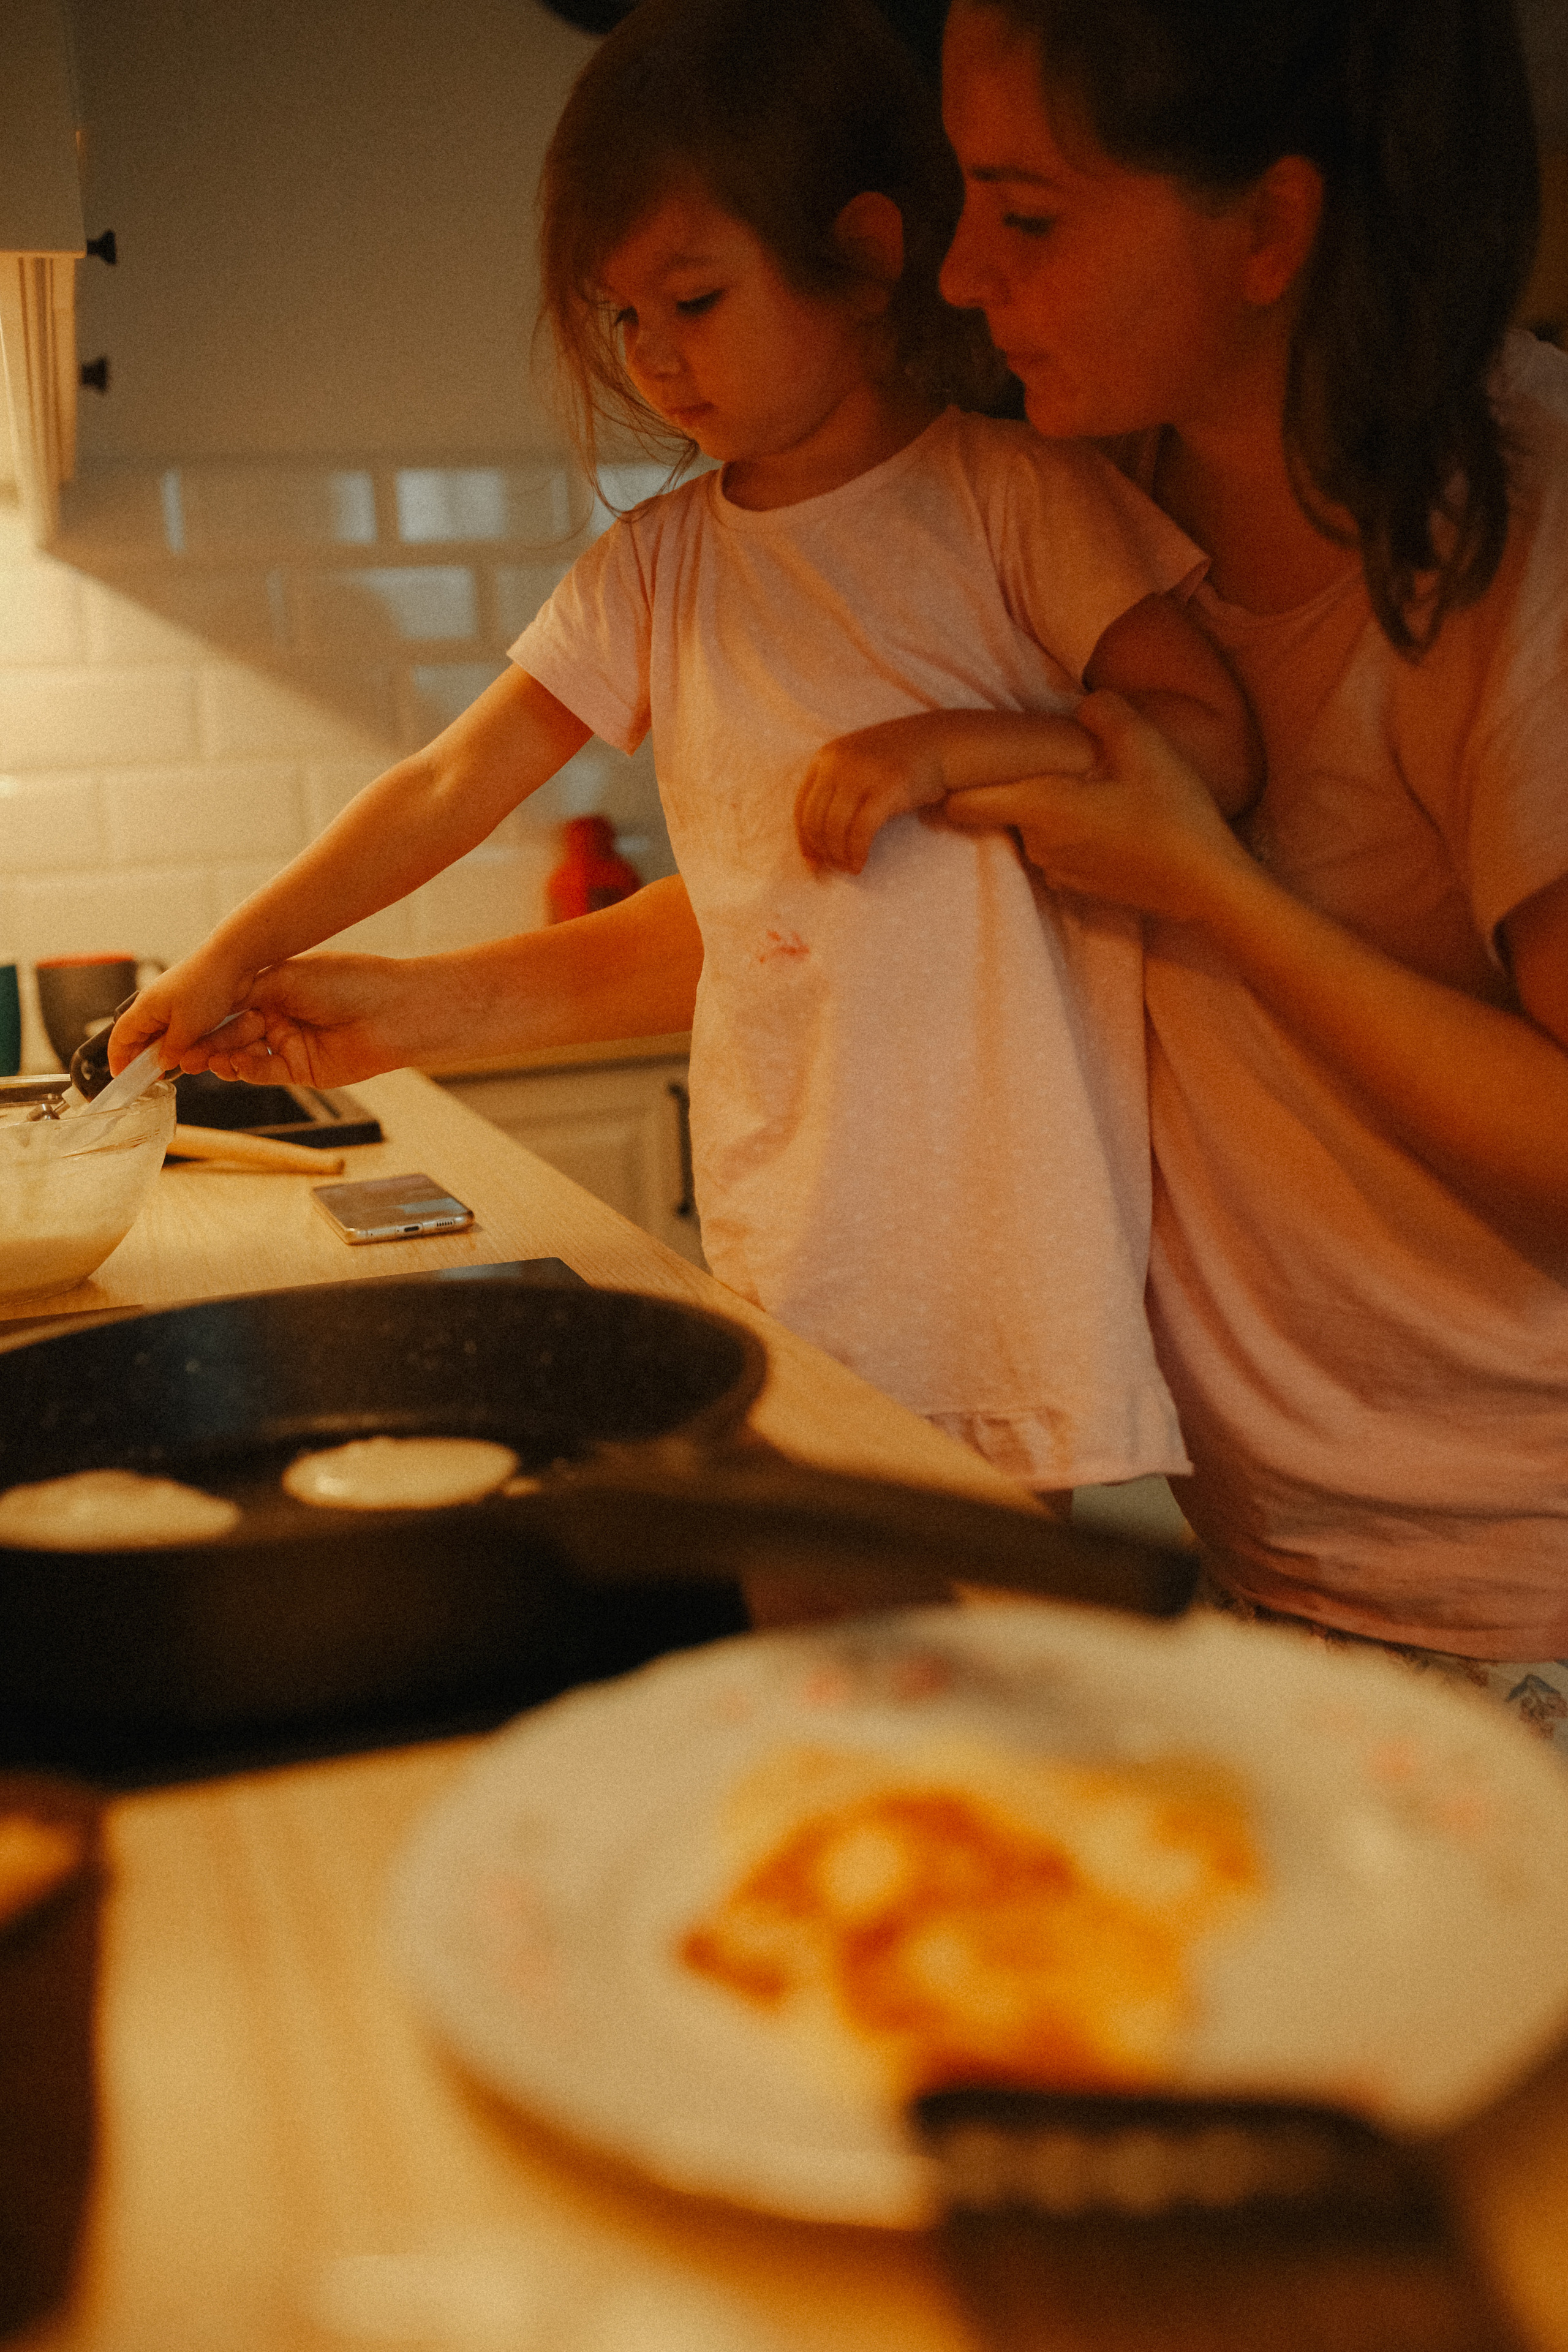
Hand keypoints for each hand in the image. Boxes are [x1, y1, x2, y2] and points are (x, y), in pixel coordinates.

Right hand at [106, 946, 258, 1074]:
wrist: (233, 961)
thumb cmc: (206, 985)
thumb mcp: (188, 1027)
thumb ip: (172, 1049)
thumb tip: (161, 1064)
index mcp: (145, 1008)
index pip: (120, 1037)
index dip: (117, 1059)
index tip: (121, 1078)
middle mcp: (155, 1006)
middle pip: (138, 1038)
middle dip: (141, 1060)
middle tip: (150, 1080)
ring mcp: (172, 1005)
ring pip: (159, 1035)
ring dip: (162, 1053)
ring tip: (169, 1072)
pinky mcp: (190, 1006)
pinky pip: (177, 1030)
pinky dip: (178, 1044)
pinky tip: (187, 1055)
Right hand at [191, 954, 421, 1088]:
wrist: (391, 1011)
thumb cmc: (346, 981)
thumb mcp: (286, 977)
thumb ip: (245, 993)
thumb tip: (208, 1002)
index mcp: (273, 989)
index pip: (227, 1005)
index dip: (201, 1017)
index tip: (175, 1027)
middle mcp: (279, 1017)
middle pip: (229, 1034)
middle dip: (203, 1043)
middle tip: (177, 1052)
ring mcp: (289, 1045)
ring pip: (242, 1056)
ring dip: (220, 1058)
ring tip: (201, 1059)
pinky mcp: (301, 1071)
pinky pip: (264, 1073)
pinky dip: (245, 1070)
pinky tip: (231, 1065)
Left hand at [795, 720, 951, 873]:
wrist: (939, 742)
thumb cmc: (896, 763)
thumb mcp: (857, 768)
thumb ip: (835, 795)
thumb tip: (813, 846)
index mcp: (826, 757)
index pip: (801, 806)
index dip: (804, 840)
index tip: (812, 862)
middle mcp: (838, 763)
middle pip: (815, 819)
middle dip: (822, 851)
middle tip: (834, 869)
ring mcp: (863, 773)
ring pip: (834, 827)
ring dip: (838, 855)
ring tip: (849, 866)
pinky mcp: (887, 788)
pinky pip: (861, 830)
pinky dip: (857, 852)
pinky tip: (860, 863)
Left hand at [937, 691, 1252, 921]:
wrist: (1206, 885)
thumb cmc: (1175, 814)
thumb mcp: (1145, 745)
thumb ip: (1103, 712)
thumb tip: (1083, 706)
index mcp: (1043, 808)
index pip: (963, 802)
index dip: (953, 782)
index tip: (962, 763)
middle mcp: (1039, 844)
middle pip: (998, 810)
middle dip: (1009, 786)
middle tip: (1038, 759)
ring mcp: (1056, 871)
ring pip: (1029, 830)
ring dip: (1043, 809)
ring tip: (1083, 786)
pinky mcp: (1077, 886)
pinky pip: (1054, 850)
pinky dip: (1065, 833)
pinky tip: (1103, 818)